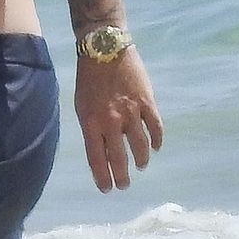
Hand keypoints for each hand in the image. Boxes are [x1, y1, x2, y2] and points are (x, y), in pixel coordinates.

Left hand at [74, 48, 162, 191]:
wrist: (104, 49)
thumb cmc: (88, 79)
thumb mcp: (81, 105)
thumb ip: (92, 127)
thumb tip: (100, 147)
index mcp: (91, 122)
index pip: (96, 158)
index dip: (102, 176)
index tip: (106, 189)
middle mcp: (111, 121)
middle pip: (118, 157)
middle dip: (121, 175)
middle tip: (124, 185)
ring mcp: (131, 112)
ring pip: (140, 145)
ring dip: (141, 159)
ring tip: (141, 166)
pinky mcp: (147, 102)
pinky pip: (155, 127)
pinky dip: (157, 140)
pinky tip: (156, 147)